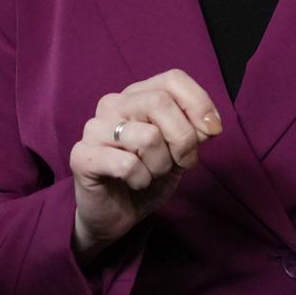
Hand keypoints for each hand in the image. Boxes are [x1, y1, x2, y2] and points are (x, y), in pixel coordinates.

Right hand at [69, 69, 220, 260]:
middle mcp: (113, 104)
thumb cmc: (147, 177)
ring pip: (147, 136)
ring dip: (161, 165)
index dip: (199, 103)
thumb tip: (209, 124)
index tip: (213, 131)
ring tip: (151, 174)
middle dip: (183, 139)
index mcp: (137, 96)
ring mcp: (94, 128)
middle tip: (182, 162)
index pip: (172, 79)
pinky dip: (141, 180)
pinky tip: (134, 183)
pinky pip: (127, 164)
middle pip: (160, 103)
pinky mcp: (82, 155)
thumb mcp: (180, 152)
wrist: (114, 215)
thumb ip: (195, 132)